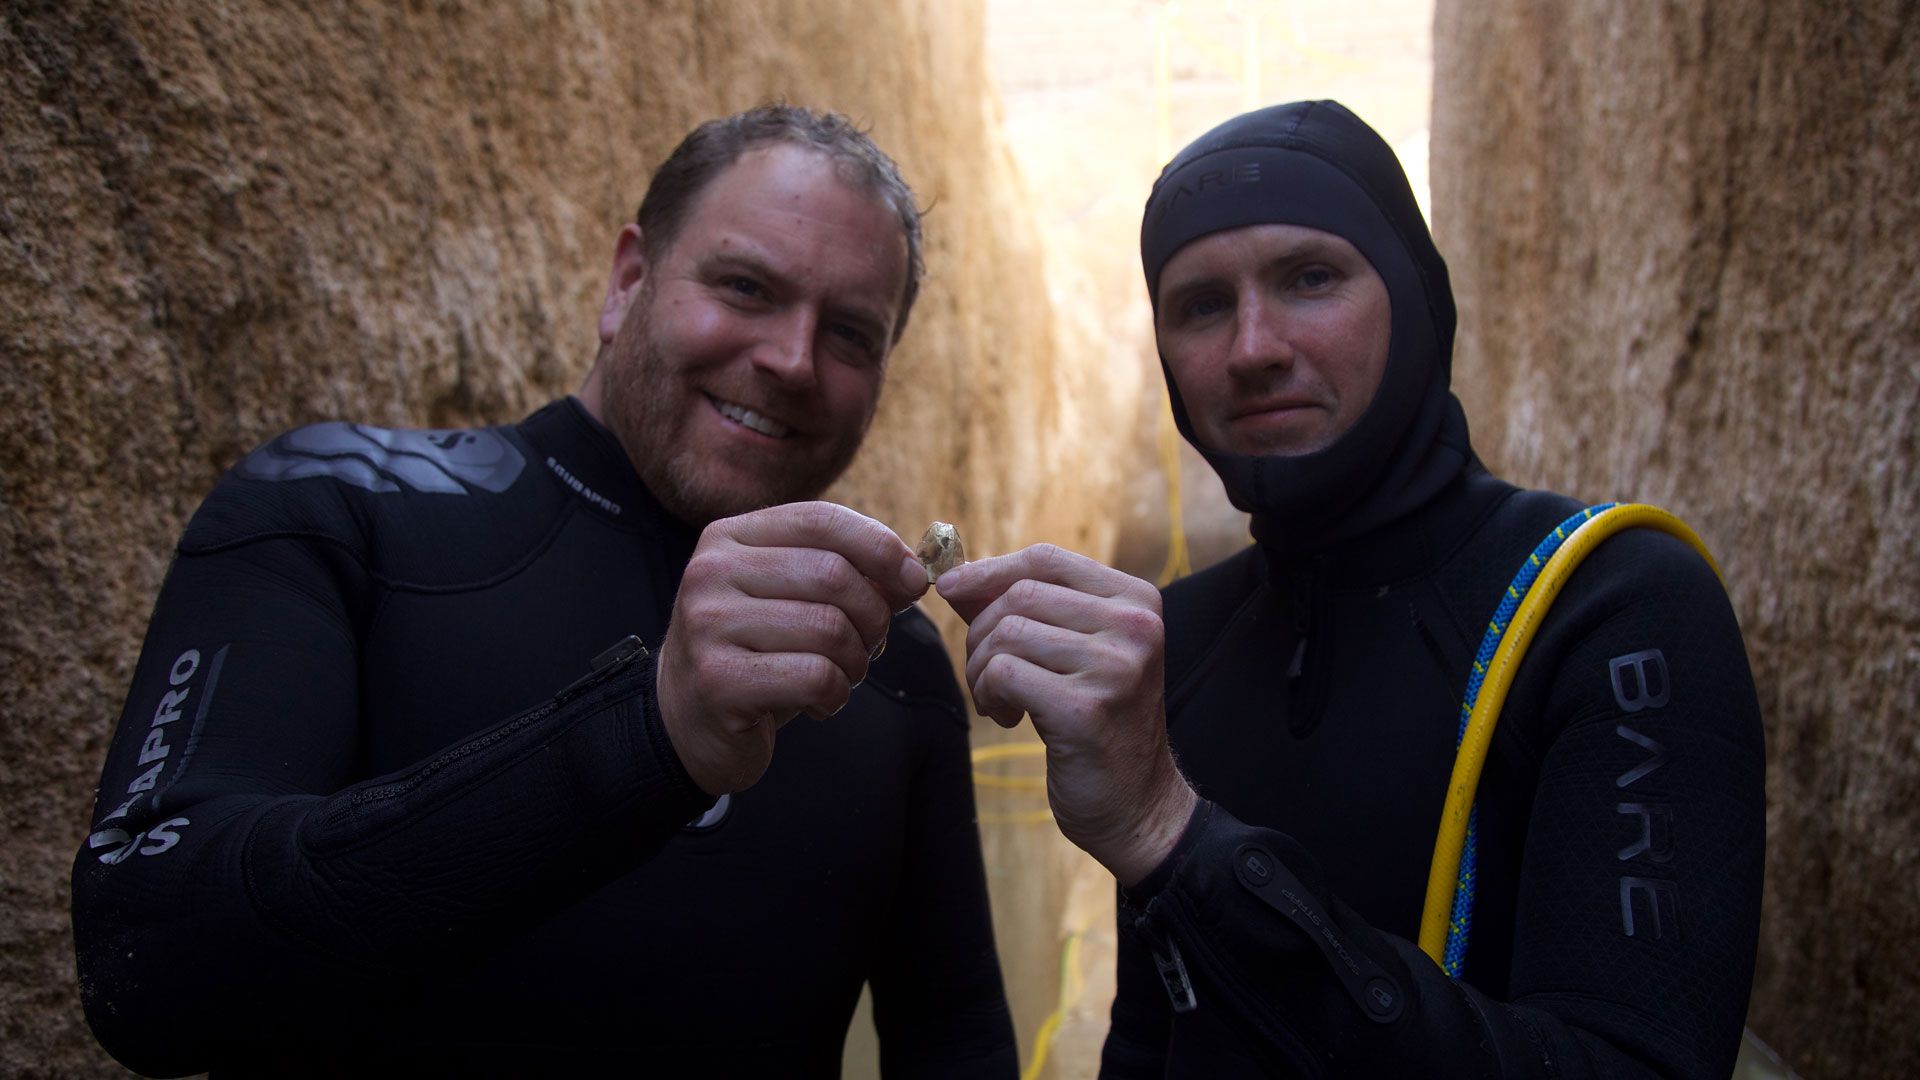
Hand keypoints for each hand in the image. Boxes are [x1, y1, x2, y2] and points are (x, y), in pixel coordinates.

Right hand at [656, 501, 929, 795]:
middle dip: (873, 614)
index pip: (822, 519)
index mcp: (729, 537)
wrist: (686, 722)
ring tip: (842, 676)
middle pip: (833, 575)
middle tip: (871, 644)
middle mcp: (710, 571)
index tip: (915, 580)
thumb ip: (848, 577)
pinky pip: (815, 676)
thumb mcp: (793, 601)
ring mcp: (709, 625)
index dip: (881, 546)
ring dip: (856, 660)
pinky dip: (836, 694)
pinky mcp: (718, 680)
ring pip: (829, 628)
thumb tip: (915, 573)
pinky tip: (821, 703)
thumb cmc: (754, 654)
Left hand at [936, 545, 1196, 885]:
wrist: (1137, 803)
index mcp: (1137, 601)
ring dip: (982, 669)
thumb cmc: (1098, 722)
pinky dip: (989, 695)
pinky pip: (1003, 674)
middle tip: (986, 672)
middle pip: (1020, 596)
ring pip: (1006, 634)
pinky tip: (1009, 718)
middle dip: (981, 632)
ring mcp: (1114, 667)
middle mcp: (1134, 627)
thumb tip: (955, 577)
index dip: (990, 570)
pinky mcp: (1084, 709)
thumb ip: (1027, 608)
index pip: (1047, 560)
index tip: (950, 588)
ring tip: (998, 699)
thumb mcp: (1074, 651)